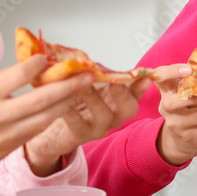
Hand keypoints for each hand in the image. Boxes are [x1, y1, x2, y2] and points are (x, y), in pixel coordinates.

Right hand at [0, 55, 93, 190]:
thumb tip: (29, 69)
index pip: (18, 75)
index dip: (38, 65)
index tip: (50, 58)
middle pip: (40, 99)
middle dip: (67, 85)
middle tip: (85, 75)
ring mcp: (3, 136)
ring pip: (44, 118)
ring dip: (66, 102)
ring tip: (81, 90)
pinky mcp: (8, 150)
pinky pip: (35, 131)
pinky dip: (50, 118)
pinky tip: (62, 108)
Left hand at [24, 76, 152, 175]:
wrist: (52, 122)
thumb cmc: (72, 98)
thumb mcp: (83, 81)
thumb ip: (90, 72)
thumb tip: (86, 59)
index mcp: (116, 98)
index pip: (134, 92)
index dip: (140, 86)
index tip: (144, 78)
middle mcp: (113, 115)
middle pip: (128, 109)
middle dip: (124, 95)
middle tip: (115, 84)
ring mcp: (98, 127)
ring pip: (105, 117)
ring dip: (95, 100)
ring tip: (84, 87)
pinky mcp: (80, 135)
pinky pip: (79, 126)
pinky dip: (72, 114)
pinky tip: (65, 105)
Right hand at [155, 63, 196, 165]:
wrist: (181, 139)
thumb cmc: (189, 108)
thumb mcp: (191, 92)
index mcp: (166, 90)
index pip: (160, 77)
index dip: (172, 72)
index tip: (189, 69)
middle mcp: (166, 107)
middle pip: (173, 102)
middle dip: (196, 95)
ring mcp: (176, 123)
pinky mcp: (189, 136)